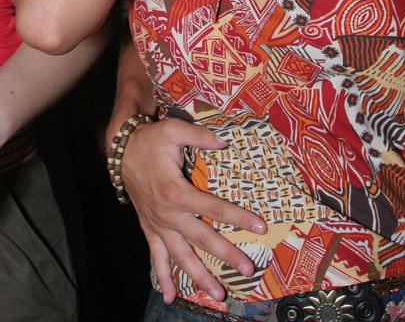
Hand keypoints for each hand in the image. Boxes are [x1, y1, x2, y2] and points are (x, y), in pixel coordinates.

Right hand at [119, 118, 266, 302]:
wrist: (122, 151)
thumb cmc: (151, 140)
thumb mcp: (173, 130)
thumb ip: (199, 136)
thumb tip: (223, 142)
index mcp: (175, 191)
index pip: (213, 207)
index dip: (238, 217)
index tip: (259, 226)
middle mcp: (167, 213)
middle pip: (202, 238)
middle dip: (226, 255)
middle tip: (248, 269)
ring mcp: (158, 225)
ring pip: (181, 256)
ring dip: (199, 276)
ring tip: (218, 294)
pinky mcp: (150, 229)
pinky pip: (156, 257)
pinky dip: (162, 277)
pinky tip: (170, 297)